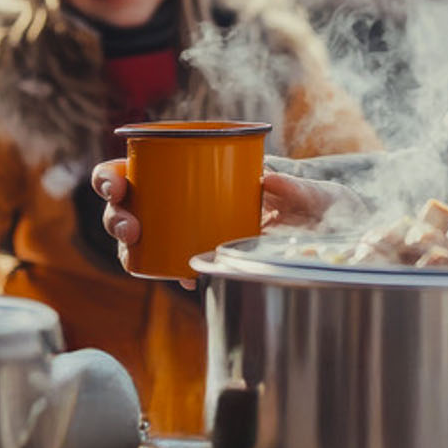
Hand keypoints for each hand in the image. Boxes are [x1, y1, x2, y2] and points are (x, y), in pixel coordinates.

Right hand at [88, 162, 364, 267]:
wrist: (334, 234)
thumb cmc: (314, 201)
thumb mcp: (310, 191)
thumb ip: (295, 186)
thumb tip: (267, 179)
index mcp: (191, 169)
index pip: (136, 168)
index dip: (113, 176)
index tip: (118, 183)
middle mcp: (180, 199)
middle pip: (128, 206)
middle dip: (117, 215)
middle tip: (132, 225)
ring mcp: (187, 231)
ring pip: (139, 239)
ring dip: (129, 247)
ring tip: (140, 247)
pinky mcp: (201, 259)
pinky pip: (171, 266)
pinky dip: (172, 272)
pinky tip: (186, 279)